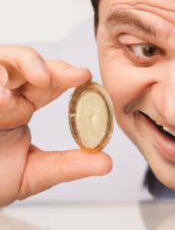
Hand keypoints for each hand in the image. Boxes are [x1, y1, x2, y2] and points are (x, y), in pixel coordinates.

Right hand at [0, 45, 111, 205]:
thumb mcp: (31, 174)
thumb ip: (68, 165)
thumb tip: (106, 162)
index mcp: (20, 106)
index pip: (48, 81)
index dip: (68, 74)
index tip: (86, 76)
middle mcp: (3, 93)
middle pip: (28, 63)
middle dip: (47, 66)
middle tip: (65, 77)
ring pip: (2, 59)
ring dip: (18, 67)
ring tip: (26, 87)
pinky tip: (1, 95)